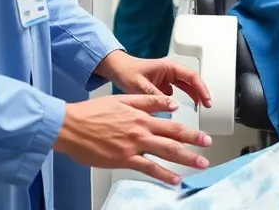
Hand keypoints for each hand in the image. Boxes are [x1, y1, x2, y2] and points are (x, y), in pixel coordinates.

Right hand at [54, 94, 211, 184]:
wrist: (70, 125)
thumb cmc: (92, 113)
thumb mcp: (122, 99)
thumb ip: (147, 101)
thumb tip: (170, 104)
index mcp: (140, 115)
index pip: (171, 123)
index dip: (189, 130)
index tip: (201, 135)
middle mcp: (140, 130)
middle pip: (173, 137)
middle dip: (194, 142)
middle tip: (208, 147)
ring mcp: (133, 145)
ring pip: (166, 151)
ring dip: (186, 158)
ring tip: (200, 164)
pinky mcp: (123, 159)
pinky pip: (148, 168)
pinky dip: (163, 174)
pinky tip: (174, 179)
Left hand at [95, 52, 211, 107]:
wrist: (115, 70)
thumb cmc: (126, 72)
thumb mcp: (140, 85)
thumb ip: (156, 96)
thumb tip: (172, 106)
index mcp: (169, 67)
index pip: (192, 77)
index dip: (202, 89)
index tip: (207, 101)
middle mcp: (170, 71)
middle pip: (192, 81)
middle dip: (201, 93)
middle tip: (208, 107)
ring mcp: (167, 78)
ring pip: (186, 87)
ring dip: (193, 96)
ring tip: (199, 108)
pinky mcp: (163, 84)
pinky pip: (178, 92)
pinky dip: (183, 99)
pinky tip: (182, 108)